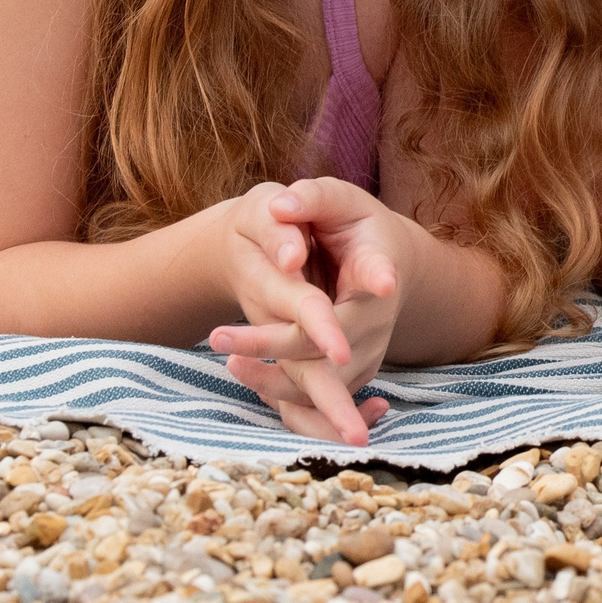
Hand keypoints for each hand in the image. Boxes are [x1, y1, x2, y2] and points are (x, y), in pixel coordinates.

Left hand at [208, 179, 409, 444]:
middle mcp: (377, 317)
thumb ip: (312, 198)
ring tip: (226, 355)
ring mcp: (367, 352)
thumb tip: (280, 206)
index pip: (379, 271)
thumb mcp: (336, 200)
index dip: (380, 276)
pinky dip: (279, 395)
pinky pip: (317, 404)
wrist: (376, 261)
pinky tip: (241, 368)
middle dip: (277, 343)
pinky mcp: (349, 377)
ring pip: (325, 383)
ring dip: (272, 380)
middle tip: (219, 336)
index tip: (382, 281)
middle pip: (332, 343)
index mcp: (378, 265)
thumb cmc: (350, 225)